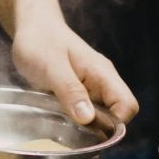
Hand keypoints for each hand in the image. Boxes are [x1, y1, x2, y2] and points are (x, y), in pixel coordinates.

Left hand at [0, 0, 137, 123]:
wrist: (31, 27)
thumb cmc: (40, 41)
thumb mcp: (51, 66)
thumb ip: (70, 90)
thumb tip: (88, 118)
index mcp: (102, 74)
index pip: (127, 106)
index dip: (115, 124)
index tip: (90, 130)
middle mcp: (102, 83)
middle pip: (117, 116)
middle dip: (99, 129)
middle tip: (72, 131)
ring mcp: (90, 89)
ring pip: (100, 118)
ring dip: (85, 128)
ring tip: (63, 126)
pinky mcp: (78, 94)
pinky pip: (85, 115)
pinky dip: (75, 122)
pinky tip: (59, 121)